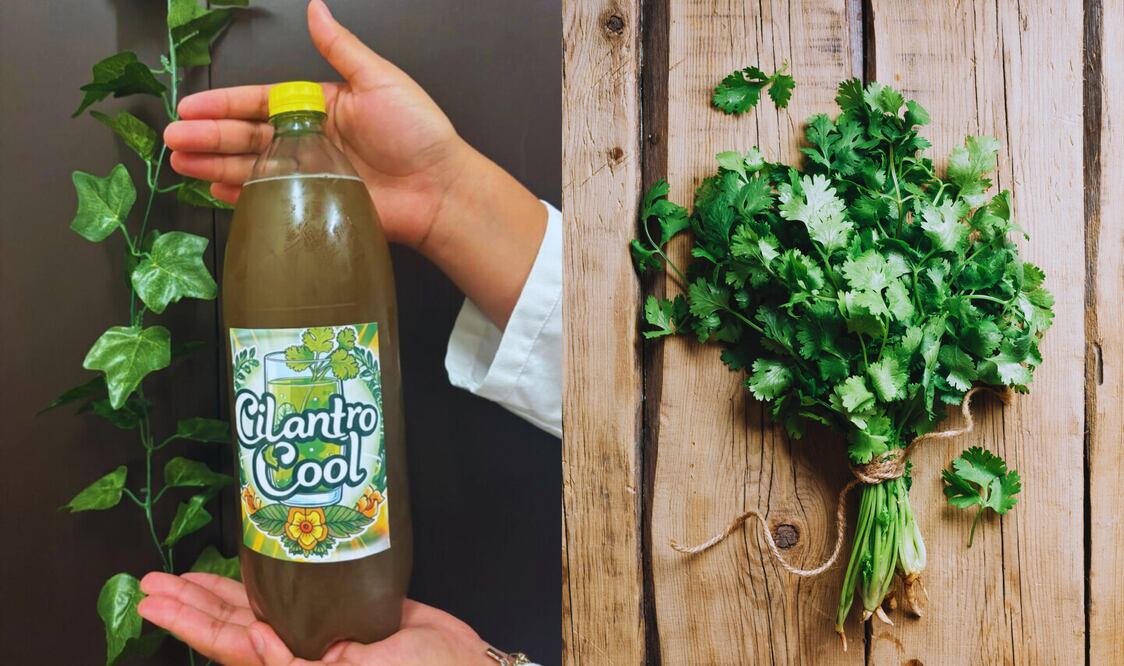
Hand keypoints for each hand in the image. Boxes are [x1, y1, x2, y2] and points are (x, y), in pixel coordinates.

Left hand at [137, 571, 493, 665]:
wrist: (465, 663)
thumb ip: (302, 665)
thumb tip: (258, 640)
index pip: (230, 648)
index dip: (192, 625)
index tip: (158, 603)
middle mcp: (299, 650)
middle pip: (232, 627)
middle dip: (190, 605)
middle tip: (150, 582)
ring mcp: (319, 629)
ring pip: (257, 608)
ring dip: (217, 592)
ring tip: (178, 576)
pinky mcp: (344, 607)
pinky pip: (295, 590)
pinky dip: (268, 576)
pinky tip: (250, 561)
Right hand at [165, 0, 462, 249]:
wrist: (441, 190)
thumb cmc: (418, 133)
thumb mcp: (378, 80)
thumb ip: (341, 48)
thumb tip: (316, 7)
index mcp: (320, 106)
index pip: (260, 102)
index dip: (223, 105)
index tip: (189, 108)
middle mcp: (310, 140)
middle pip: (247, 136)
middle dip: (207, 138)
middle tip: (172, 141)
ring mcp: (311, 175)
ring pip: (252, 168)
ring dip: (214, 166)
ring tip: (179, 164)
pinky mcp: (316, 205)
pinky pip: (272, 201)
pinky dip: (243, 198)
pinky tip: (215, 191)